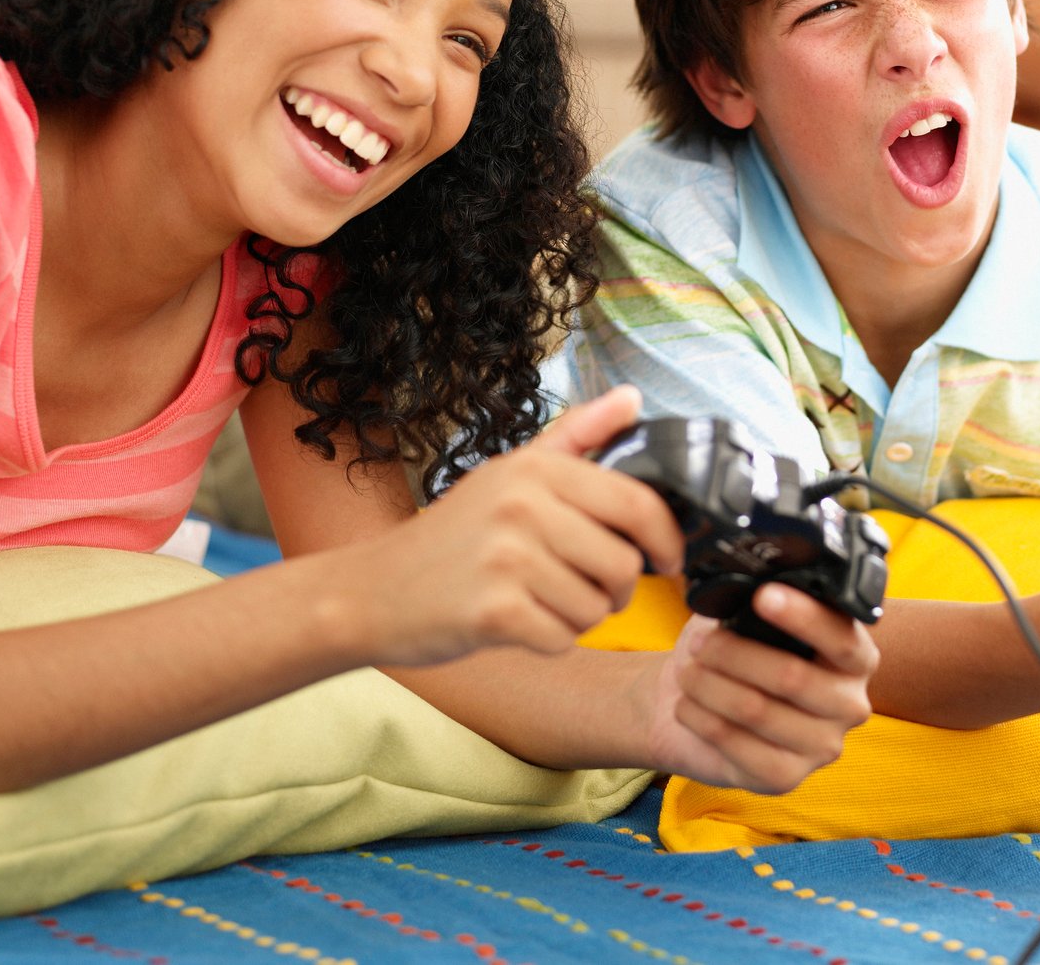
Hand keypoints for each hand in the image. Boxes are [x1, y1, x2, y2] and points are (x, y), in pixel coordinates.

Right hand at [354, 386, 685, 664]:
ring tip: (540, 601)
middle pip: (623, 564)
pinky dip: (549, 641)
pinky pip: (564, 640)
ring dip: (579, 618)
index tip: (668, 558)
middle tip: (584, 589)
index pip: (636, 502)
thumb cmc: (453, 537)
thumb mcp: (511, 473)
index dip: (666, 538)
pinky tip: (517, 624)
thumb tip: (633, 398)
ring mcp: (507, 559)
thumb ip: (577, 435)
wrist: (372, 592)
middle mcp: (523, 506)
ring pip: (597, 608)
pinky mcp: (494, 612)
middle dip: (616, 589)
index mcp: (536, 469)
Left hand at [638, 585, 876, 793]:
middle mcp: (850, 704)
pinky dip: (703, 719)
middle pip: (794, 677)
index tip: (763, 596)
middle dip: (736, 654)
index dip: (802, 615)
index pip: (841, 638)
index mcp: (856, 659)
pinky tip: (687, 705)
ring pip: (758, 710)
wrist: (695, 701)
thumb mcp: (752, 618)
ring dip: (711, 686)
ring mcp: (821, 746)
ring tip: (687, 672)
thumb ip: (763, 604)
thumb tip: (750, 587)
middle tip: (700, 643)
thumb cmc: (734, 651)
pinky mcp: (785, 778)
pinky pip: (739, 746)